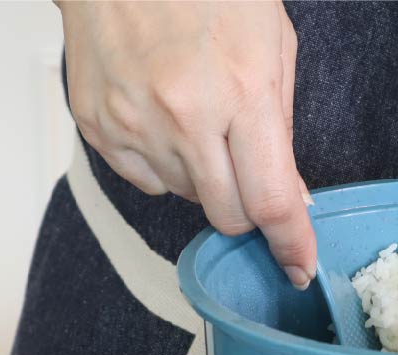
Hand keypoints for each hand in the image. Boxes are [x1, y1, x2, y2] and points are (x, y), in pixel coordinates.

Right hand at [58, 0, 315, 287]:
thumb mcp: (270, 43)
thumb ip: (281, 129)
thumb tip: (288, 199)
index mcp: (240, 91)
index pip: (270, 202)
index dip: (289, 245)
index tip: (298, 267)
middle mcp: (184, 117)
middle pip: (227, 216)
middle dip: (246, 207)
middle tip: (246, 168)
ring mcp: (135, 126)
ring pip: (187, 200)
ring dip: (203, 177)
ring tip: (197, 116)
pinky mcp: (100, 130)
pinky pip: (146, 182)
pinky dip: (164, 164)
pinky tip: (163, 116)